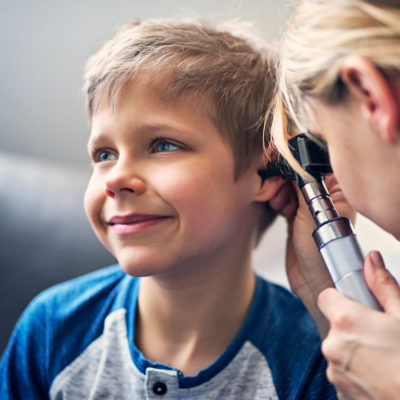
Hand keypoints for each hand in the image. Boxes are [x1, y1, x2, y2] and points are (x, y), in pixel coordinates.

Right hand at [269, 175, 354, 335]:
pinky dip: (276, 199)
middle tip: (275, 186)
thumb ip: (302, 187)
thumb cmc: (322, 254)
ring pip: (288, 186)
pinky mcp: (294, 216)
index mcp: (337, 192)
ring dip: (278, 190)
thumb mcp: (312, 215)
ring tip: (278, 203)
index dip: (295, 162)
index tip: (278, 162)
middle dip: (283, 178)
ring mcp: (308, 207)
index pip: (314, 166)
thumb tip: (291, 165)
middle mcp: (324, 197)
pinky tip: (277, 206)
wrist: (312, 282)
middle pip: (298, 174)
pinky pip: (282, 199)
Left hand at [318, 251, 399, 399]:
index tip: (356, 304)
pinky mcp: (340, 394)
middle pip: (335, 326)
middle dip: (353, 327)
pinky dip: (357, 372)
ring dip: (355, 352)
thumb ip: (384, 287)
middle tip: (381, 336)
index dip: (340, 298)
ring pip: (339, 351)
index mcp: (346, 322)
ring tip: (386, 360)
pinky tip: (381, 376)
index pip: (325, 297)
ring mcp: (335, 373)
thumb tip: (371, 260)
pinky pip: (344, 373)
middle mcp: (333, 347)